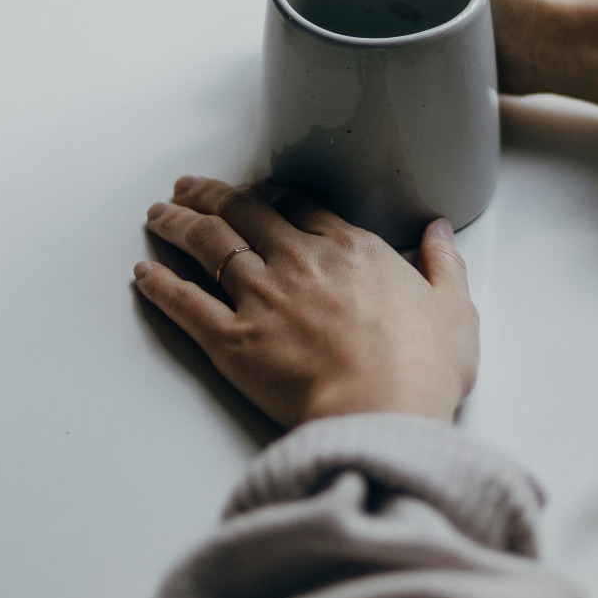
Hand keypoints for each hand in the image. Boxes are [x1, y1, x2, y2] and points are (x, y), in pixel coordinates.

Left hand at [134, 176, 478, 427]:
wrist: (382, 412)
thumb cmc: (422, 368)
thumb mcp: (454, 309)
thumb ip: (444, 264)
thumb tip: (439, 231)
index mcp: (350, 249)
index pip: (297, 205)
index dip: (268, 193)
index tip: (252, 190)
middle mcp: (298, 261)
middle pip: (243, 213)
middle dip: (211, 195)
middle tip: (188, 186)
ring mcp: (261, 297)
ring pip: (208, 245)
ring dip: (178, 224)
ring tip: (158, 212)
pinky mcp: (232, 340)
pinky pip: (185, 303)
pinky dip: (160, 285)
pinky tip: (143, 273)